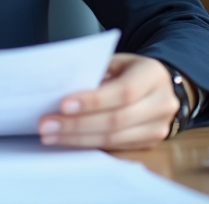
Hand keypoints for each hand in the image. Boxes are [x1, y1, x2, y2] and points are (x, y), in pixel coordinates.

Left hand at [37, 54, 191, 149]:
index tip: (63, 105)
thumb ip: (95, 72)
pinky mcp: (149, 143)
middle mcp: (161, 103)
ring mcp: (158, 127)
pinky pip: (114, 147)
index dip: (93, 101)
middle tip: (46, 125)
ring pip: (114, 138)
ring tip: (50, 135)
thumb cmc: (130, 70)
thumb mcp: (116, 62)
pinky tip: (67, 140)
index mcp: (152, 75)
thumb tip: (60, 90)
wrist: (160, 85)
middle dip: (77, 124)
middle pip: (117, 120)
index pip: (124, 91)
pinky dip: (88, 144)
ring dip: (77, 138)